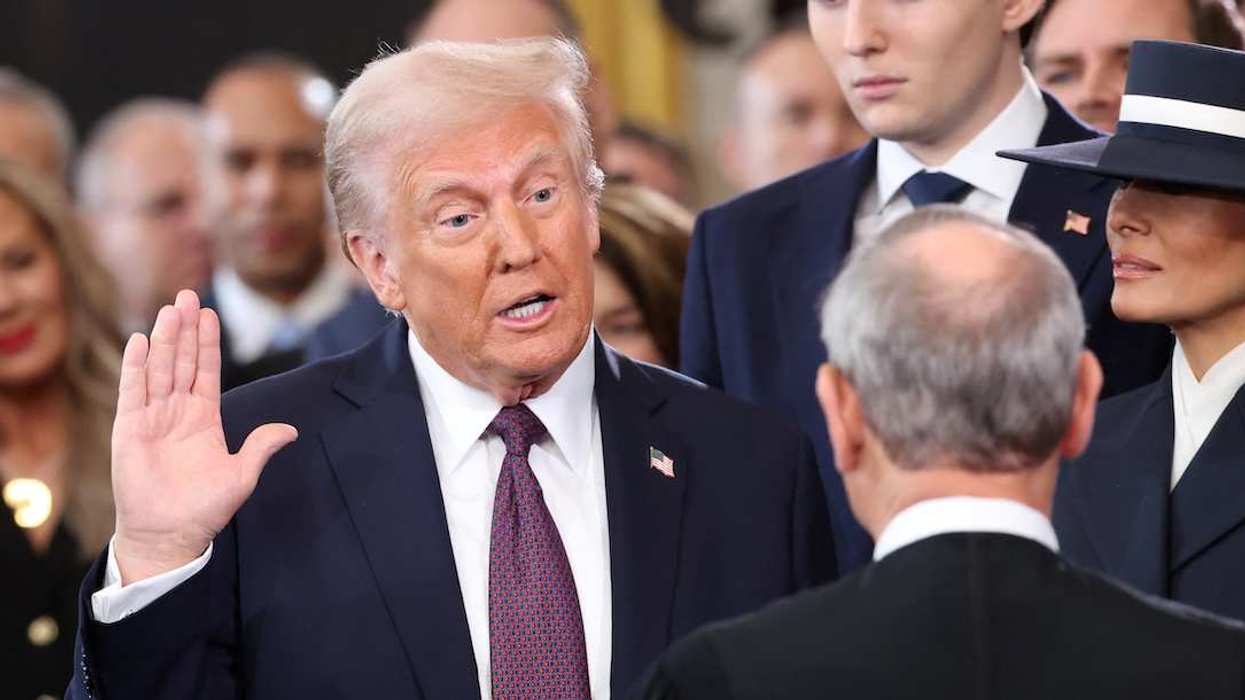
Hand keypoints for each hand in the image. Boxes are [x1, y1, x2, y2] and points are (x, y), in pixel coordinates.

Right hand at [111, 290, 296, 583]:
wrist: (169, 534)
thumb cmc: (204, 508)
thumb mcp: (241, 474)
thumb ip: (261, 447)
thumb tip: (290, 430)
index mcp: (204, 418)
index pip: (206, 370)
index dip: (207, 342)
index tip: (209, 313)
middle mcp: (177, 412)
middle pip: (181, 361)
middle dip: (185, 329)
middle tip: (187, 295)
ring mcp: (152, 418)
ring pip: (159, 369)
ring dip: (164, 339)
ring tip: (169, 309)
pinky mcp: (129, 429)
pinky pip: (133, 392)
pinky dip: (136, 366)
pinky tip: (140, 341)